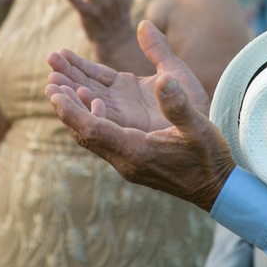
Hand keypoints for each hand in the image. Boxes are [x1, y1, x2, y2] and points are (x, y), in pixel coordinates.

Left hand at [46, 20, 234, 210]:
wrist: (217, 187)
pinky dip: (90, 116)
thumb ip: (179, 104)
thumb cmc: (209, 158)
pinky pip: (102, 136)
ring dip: (75, 109)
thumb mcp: (198, 128)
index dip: (72, 110)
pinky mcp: (131, 158)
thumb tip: (163, 79)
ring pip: (91, 134)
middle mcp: (125, 160)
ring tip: (59, 83)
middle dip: (66, 106)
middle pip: (85, 132)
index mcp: (135, 152)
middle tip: (49, 80)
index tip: (54, 91)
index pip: (93, 130)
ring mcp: (126, 161)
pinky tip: (86, 98)